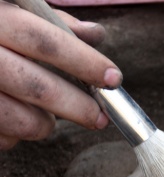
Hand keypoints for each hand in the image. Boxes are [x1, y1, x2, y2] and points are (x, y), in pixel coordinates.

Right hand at [0, 1, 121, 149]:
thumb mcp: (9, 8)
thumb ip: (48, 20)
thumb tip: (94, 35)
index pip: (44, 41)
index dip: (82, 62)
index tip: (113, 79)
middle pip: (36, 86)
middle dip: (76, 106)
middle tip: (98, 117)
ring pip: (18, 119)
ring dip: (44, 125)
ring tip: (50, 121)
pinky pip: (0, 138)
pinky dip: (15, 136)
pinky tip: (14, 123)